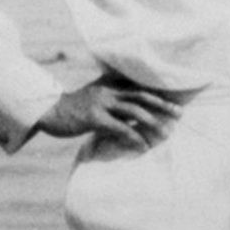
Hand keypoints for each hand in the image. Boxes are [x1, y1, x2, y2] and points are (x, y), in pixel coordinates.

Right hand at [35, 75, 182, 150]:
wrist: (50, 112)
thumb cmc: (76, 109)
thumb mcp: (97, 97)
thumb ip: (116, 100)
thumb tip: (138, 114)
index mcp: (111, 83)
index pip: (140, 86)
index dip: (159, 94)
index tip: (176, 101)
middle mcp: (109, 90)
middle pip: (142, 95)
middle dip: (163, 105)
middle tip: (179, 114)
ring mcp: (101, 103)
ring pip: (134, 111)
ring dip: (153, 122)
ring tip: (166, 133)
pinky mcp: (94, 118)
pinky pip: (119, 128)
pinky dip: (134, 137)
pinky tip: (143, 146)